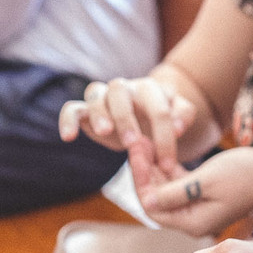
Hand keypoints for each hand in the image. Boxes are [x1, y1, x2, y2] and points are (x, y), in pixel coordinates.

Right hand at [58, 76, 196, 171]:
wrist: (142, 119)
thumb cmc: (160, 120)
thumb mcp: (179, 118)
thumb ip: (183, 116)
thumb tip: (177, 128)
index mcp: (150, 89)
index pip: (158, 108)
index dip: (165, 136)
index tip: (167, 163)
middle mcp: (124, 88)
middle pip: (120, 89)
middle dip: (126, 116)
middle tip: (132, 143)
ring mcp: (103, 97)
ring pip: (95, 94)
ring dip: (99, 113)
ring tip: (104, 133)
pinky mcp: (85, 111)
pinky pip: (71, 108)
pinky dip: (68, 120)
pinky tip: (69, 137)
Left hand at [129, 138, 252, 236]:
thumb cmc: (247, 174)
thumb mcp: (206, 181)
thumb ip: (174, 193)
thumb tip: (146, 201)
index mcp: (192, 223)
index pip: (152, 206)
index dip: (140, 178)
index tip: (136, 150)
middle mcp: (194, 220)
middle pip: (157, 198)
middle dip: (145, 170)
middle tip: (136, 140)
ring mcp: (200, 209)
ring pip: (167, 189)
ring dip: (156, 166)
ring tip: (145, 139)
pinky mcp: (207, 196)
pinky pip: (180, 184)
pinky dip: (170, 168)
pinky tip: (162, 148)